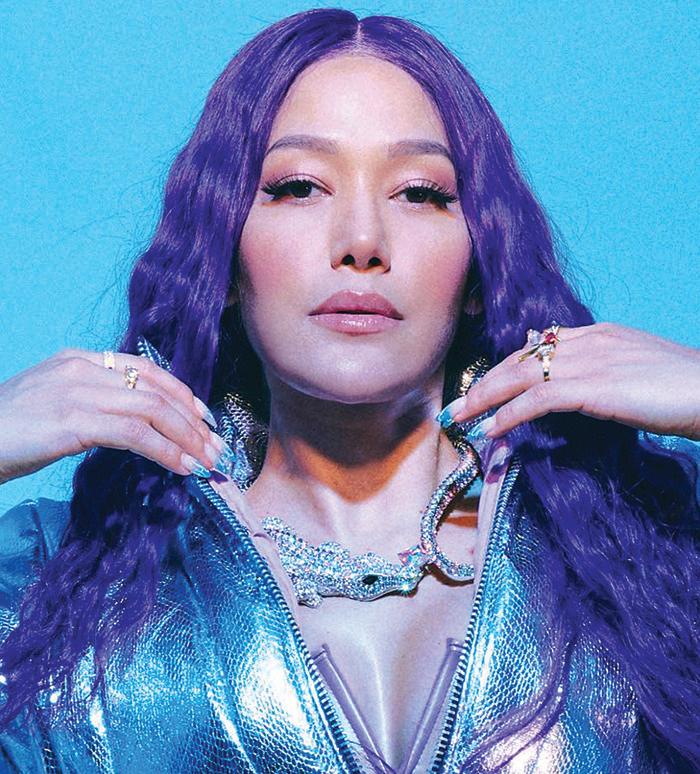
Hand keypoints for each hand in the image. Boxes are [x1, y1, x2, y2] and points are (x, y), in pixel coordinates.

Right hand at [0, 348, 232, 484]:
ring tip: (207, 461)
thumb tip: (139, 424)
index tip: (205, 418)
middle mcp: (82, 367)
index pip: (147, 369)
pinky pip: (135, 434)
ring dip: (188, 438)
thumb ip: (95, 401)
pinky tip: (182, 467)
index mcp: (80, 359)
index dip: (183, 393)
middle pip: (157, 390)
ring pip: (154, 410)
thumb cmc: (8, 430)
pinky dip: (166, 451)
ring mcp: (77, 391)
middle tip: (216, 447)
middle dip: (194, 421)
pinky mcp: (73, 421)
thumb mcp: (55, 402)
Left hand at [439, 322, 699, 440]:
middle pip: (519, 358)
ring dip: (484, 398)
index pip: (536, 347)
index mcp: (596, 334)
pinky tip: (493, 430)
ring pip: (518, 376)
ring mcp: (588, 361)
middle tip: (456, 405)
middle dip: (483, 382)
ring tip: (461, 418)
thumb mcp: (632, 372)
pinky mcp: (592, 387)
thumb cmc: (681, 389)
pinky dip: (510, 414)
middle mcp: (586, 341)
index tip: (485, 386)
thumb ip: (599, 374)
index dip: (505, 368)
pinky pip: (536, 399)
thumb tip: (569, 393)